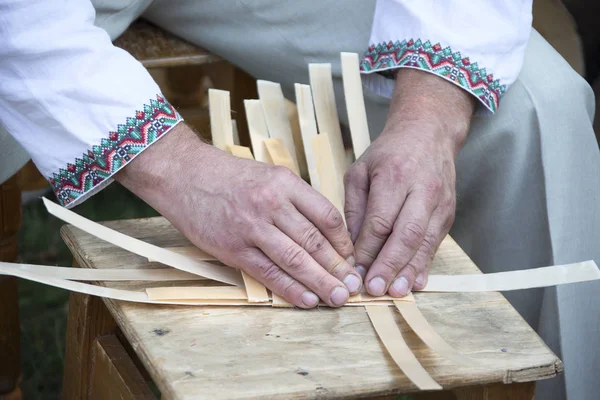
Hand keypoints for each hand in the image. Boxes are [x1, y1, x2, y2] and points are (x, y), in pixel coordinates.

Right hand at [117, 123, 360, 307]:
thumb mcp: (269, 175)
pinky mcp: (233, 249)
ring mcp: (251, 228)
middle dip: (338, 267)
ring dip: (321, 283)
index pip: (326, 216)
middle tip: (355, 286)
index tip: (352, 258)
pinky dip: (290, 289)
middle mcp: (272, 204)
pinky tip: (308, 300)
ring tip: (339, 298)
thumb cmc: (230, 177)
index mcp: (285, 183)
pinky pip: (268, 273)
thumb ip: (296, 200)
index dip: (344, 241)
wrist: (185, 176)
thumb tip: (325, 232)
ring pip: (295, 260)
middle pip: (314, 241)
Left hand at [344, 69, 474, 296]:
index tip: (355, 270)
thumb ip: (355, 209)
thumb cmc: (388, 154)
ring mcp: (440, 202)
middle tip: (374, 289)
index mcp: (394, 176)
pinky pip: (436, 242)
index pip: (381, 221)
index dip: (368, 249)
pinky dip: (425, 264)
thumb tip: (353, 247)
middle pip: (406, 234)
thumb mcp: (360, 172)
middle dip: (389, 265)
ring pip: (425, 242)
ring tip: (395, 292)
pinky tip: (414, 282)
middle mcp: (422, 189)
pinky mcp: (448, 213)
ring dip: (409, 270)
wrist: (429, 133)